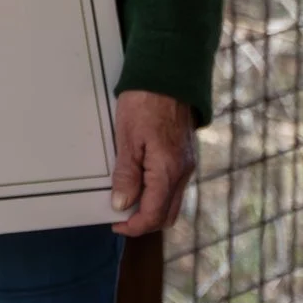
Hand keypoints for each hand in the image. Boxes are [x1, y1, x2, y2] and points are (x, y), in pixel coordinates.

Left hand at [109, 89, 195, 236]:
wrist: (168, 76)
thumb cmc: (144, 102)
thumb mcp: (127, 138)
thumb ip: (127, 174)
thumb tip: (123, 205)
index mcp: (168, 170)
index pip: (154, 214)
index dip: (134, 226)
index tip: (116, 224)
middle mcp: (183, 172)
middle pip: (168, 215)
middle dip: (145, 222)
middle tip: (120, 218)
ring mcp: (187, 165)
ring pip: (173, 202)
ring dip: (152, 209)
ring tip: (128, 202)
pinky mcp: (185, 156)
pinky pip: (175, 187)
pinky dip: (159, 194)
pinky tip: (141, 185)